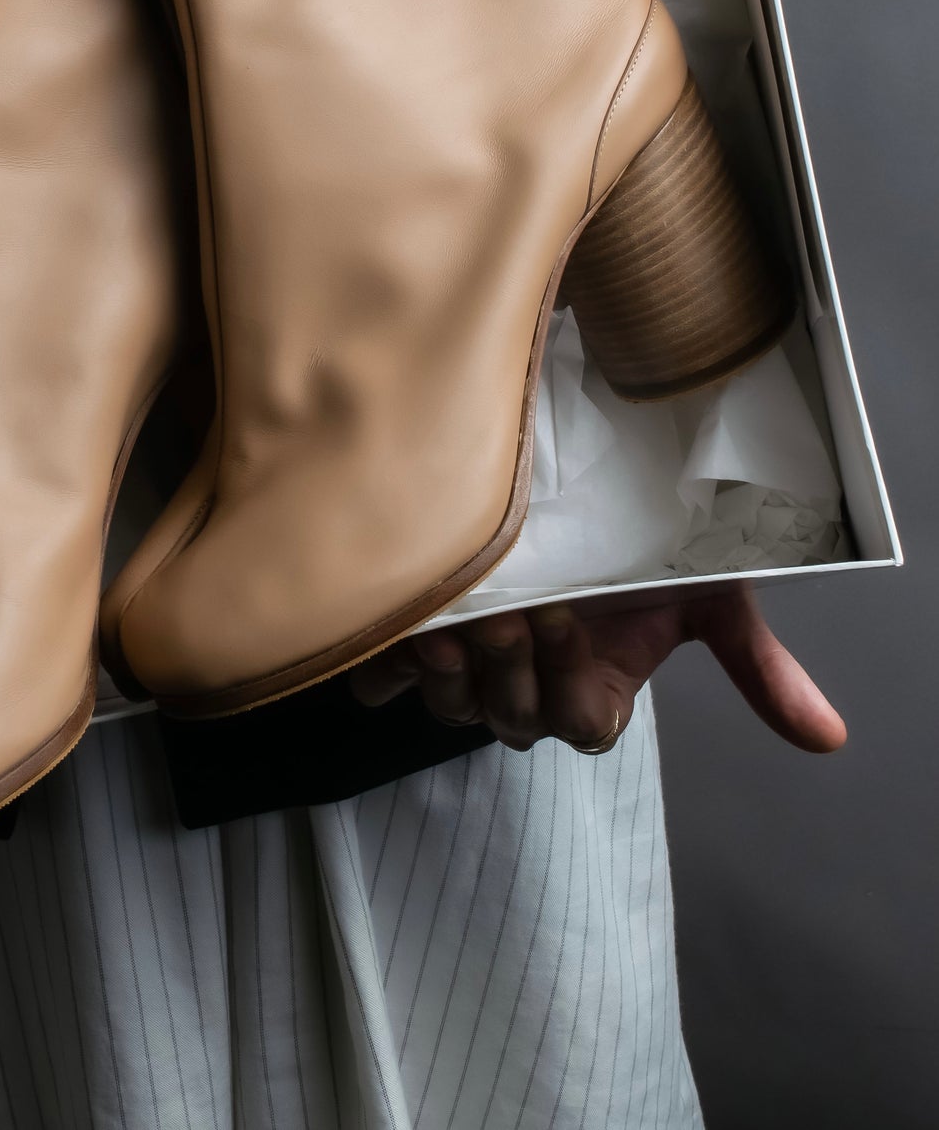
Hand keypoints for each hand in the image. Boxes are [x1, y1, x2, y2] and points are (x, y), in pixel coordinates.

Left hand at [350, 585, 846, 755]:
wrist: (566, 478)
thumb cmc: (638, 541)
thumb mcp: (706, 592)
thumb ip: (755, 662)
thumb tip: (828, 737)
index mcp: (597, 687)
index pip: (583, 723)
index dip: (572, 682)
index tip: (567, 614)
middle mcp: (532, 686)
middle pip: (513, 719)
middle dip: (510, 669)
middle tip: (502, 611)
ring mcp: (471, 668)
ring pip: (454, 707)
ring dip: (451, 675)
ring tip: (446, 625)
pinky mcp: (415, 643)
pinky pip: (387, 683)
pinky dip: (389, 667)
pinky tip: (398, 631)